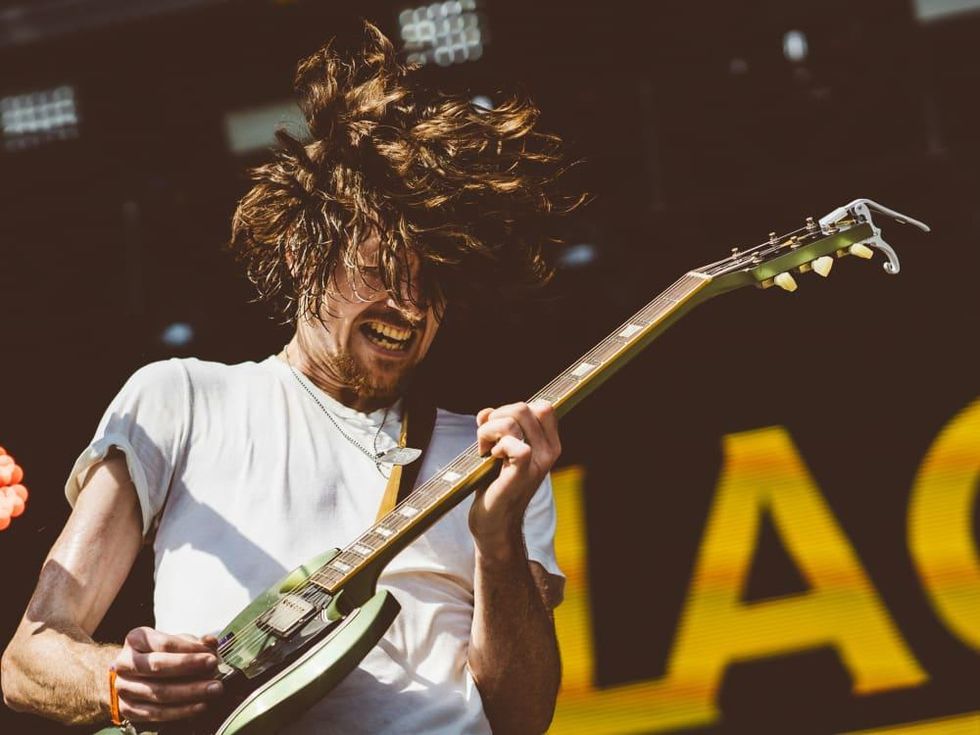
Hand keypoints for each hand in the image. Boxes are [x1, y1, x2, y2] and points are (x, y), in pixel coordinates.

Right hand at [109, 626, 222, 722]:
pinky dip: (180, 711)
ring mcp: (123, 688)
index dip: (189, 650)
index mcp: (136, 639)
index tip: (211, 655)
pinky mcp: (127, 709)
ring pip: (158, 692)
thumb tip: (211, 642)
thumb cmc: (161, 654)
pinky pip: (155, 713)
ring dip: (190, 692)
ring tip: (214, 689)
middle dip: (189, 667)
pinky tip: (200, 706)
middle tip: (214, 669)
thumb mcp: (176, 642)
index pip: (165, 644)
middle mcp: (124, 663)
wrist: (133, 677)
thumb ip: (194, 642)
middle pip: (158, 666)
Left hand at [471, 400, 560, 558]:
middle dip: (497, 417)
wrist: (494, 524)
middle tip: (487, 440)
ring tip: (485, 450)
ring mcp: (537, 464)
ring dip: (489, 431)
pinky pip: (515, 444)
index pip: (543, 406)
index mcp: (549, 444)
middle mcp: (549, 452)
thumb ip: (495, 427)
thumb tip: (485, 413)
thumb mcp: (498, 449)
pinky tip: (490, 459)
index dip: (514, 409)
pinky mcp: (521, 475)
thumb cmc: (494, 486)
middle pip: (524, 408)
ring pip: (514, 422)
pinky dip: (495, 445)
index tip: (499, 428)